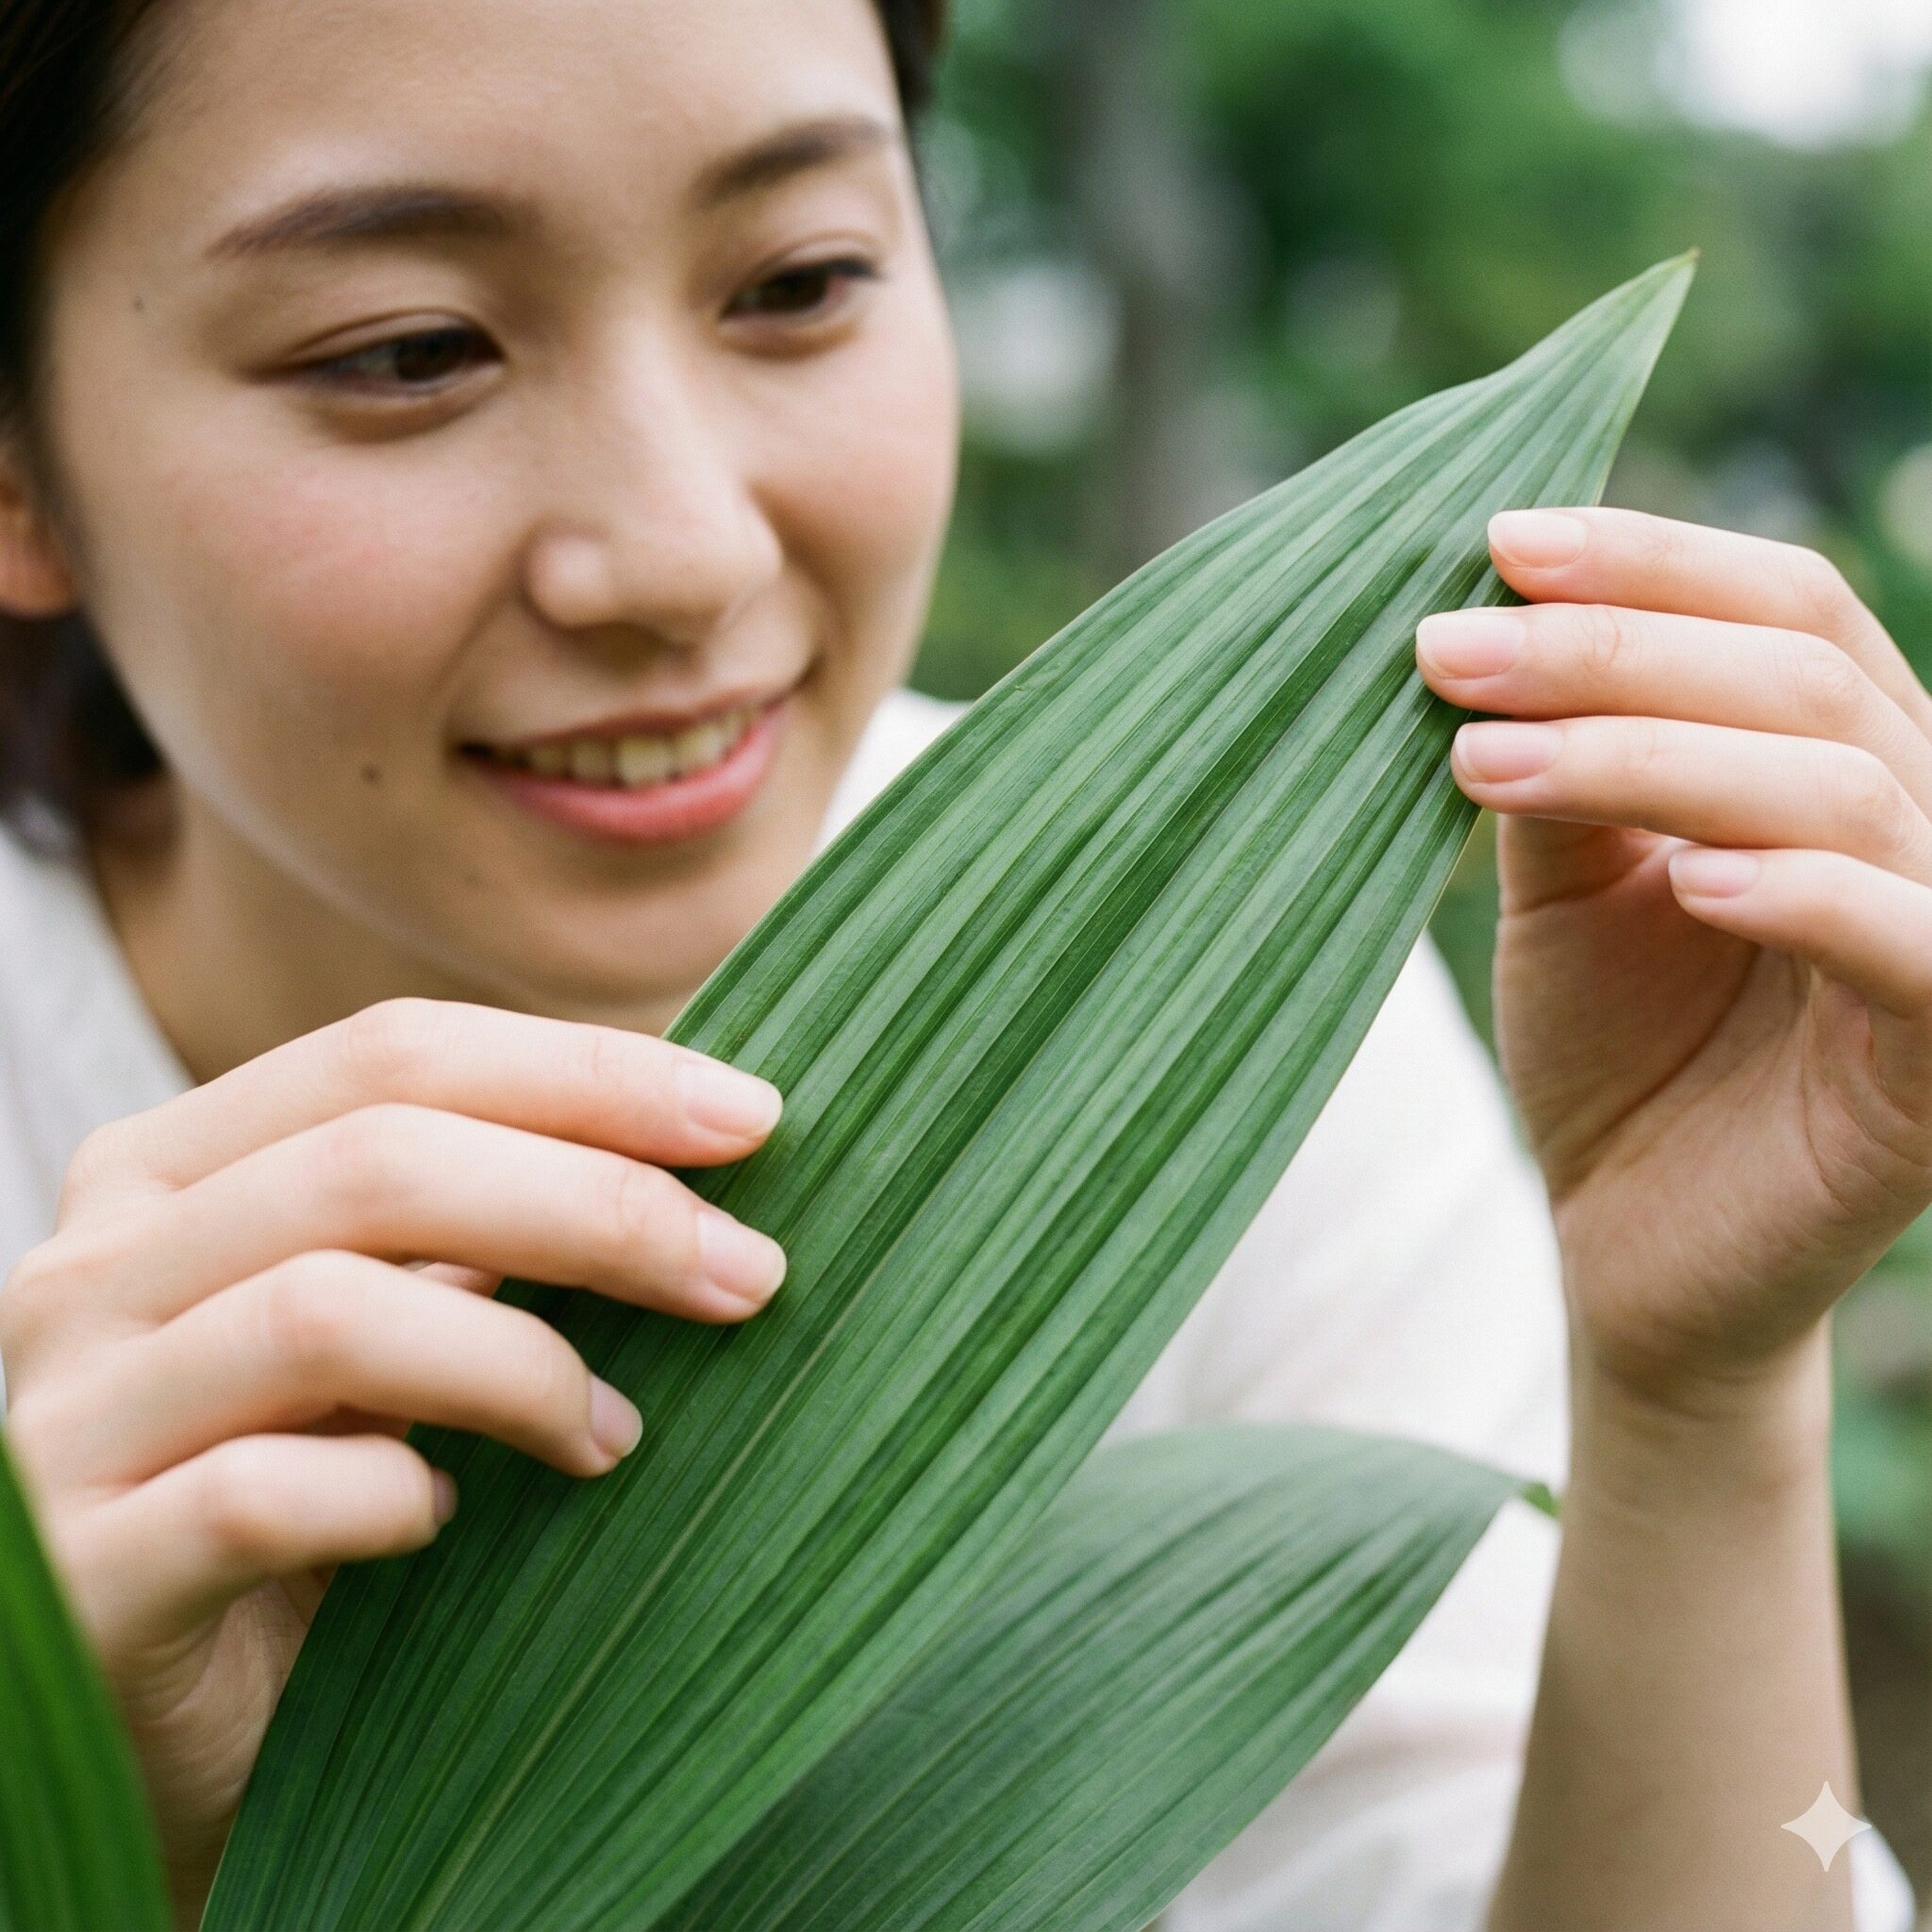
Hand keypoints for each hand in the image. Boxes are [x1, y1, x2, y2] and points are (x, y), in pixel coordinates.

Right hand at [0, 999, 785, 1923]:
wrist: (154, 1740)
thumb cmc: (308, 1507)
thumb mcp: (390, 1334)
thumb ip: (482, 1229)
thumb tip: (705, 1134)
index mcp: (168, 1172)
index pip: (395, 1054)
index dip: (587, 1071)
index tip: (752, 1120)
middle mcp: (89, 1271)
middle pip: (378, 1159)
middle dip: (599, 1205)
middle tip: (748, 1275)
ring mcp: (65, 1423)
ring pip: (325, 1312)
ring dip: (520, 1363)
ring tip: (615, 1434)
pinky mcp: (76, 1582)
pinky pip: (260, 1497)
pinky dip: (396, 1496)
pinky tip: (451, 1522)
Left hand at [1416, 507, 1931, 1403]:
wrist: (1632, 1249)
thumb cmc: (1614, 1058)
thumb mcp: (1569, 894)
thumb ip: (1560, 775)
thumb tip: (1488, 624)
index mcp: (1839, 763)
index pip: (1787, 607)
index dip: (1652, 559)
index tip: (1498, 540)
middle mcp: (1920, 826)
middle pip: (1800, 675)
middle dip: (1613, 649)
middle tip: (1449, 648)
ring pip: (1840, 787)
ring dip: (1651, 754)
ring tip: (1484, 760)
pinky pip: (1908, 947)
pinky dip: (1803, 896)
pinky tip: (1682, 881)